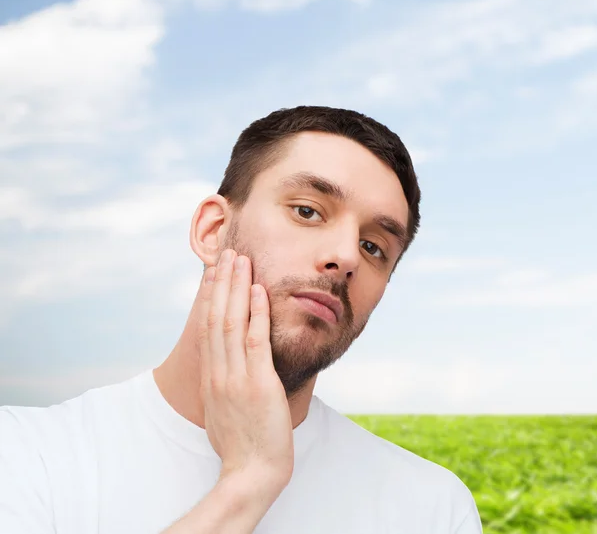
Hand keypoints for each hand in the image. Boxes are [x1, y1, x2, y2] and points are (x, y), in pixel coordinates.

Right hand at [198, 249, 293, 489]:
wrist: (251, 474)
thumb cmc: (241, 445)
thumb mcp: (221, 411)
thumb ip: (221, 386)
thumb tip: (224, 370)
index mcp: (210, 378)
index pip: (206, 328)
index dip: (209, 297)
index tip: (213, 274)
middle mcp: (218, 373)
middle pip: (215, 317)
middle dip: (221, 283)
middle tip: (226, 254)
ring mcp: (236, 377)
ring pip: (231, 322)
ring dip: (236, 288)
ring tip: (240, 260)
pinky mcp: (258, 383)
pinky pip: (255, 341)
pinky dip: (256, 313)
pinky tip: (258, 290)